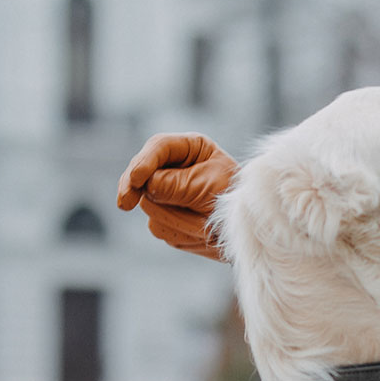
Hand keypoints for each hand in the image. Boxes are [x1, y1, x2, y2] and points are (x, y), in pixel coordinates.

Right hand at [116, 133, 236, 259]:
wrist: (248, 233)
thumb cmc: (235, 199)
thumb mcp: (208, 186)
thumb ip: (176, 184)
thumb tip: (145, 186)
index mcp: (189, 148)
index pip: (158, 148)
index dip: (143, 163)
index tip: (135, 181)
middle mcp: (174, 169)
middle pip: (144, 178)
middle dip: (156, 196)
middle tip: (131, 205)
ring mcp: (167, 195)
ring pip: (150, 207)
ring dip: (177, 219)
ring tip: (205, 221)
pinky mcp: (167, 218)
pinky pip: (160, 227)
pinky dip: (180, 232)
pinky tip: (200, 231)